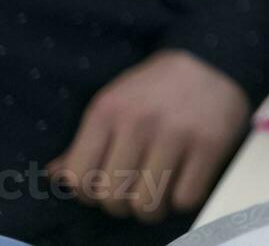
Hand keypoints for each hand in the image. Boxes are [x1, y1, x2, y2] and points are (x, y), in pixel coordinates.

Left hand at [48, 51, 249, 223]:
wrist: (214, 59)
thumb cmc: (157, 87)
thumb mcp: (115, 102)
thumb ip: (86, 141)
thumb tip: (54, 176)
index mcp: (107, 111)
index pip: (78, 179)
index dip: (89, 194)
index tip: (106, 186)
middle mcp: (139, 122)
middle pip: (112, 198)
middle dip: (122, 205)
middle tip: (135, 191)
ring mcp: (176, 134)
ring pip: (148, 204)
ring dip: (152, 208)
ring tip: (160, 192)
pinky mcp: (210, 144)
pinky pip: (185, 199)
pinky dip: (183, 199)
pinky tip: (185, 181)